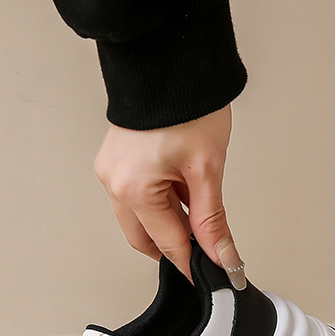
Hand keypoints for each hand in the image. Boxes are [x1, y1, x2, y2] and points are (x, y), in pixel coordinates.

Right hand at [94, 105, 244, 285]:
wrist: (172, 62)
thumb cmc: (187, 104)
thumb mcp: (207, 169)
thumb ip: (212, 220)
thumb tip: (222, 256)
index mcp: (133, 188)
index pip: (168, 244)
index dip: (195, 262)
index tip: (215, 273)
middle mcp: (114, 182)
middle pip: (145, 238)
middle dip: (176, 245)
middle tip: (208, 246)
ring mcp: (111, 171)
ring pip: (140, 218)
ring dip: (169, 221)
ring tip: (198, 202)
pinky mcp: (117, 160)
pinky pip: (137, 195)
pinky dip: (161, 201)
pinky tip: (183, 187)